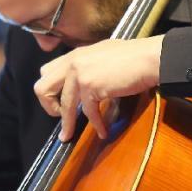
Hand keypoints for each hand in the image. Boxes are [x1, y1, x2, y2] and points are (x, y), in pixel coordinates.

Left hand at [34, 36, 162, 141]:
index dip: (49, 90)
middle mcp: (72, 63)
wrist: (149, 57)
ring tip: (67, 136)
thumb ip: (86, 65)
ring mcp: (80, 74)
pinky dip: (96, 125)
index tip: (58, 103)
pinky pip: (88, 112)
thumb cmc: (132, 57)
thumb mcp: (101, 54)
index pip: (45, 72)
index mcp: (73, 55)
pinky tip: (102, 131)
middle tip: (59, 116)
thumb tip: (81, 83)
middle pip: (42, 88)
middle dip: (48, 106)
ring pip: (64, 105)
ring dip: (67, 124)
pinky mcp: (92, 86)